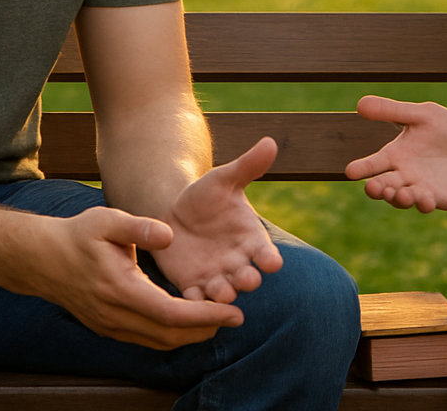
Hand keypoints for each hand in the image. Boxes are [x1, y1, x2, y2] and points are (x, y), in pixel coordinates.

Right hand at [34, 205, 244, 348]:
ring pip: (158, 341)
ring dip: (190, 336)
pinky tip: (188, 321)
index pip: (169, 313)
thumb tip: (171, 235)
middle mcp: (115, 315)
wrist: (41, 259)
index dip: (204, 316)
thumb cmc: (77, 235)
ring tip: (219, 321)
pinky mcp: (108, 328)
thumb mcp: (106, 220)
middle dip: (205, 329)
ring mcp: (110, 326)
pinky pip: (146, 339)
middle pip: (169, 335)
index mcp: (120, 289)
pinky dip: (171, 334)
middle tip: (236, 318)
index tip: (232, 312)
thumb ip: (140, 227)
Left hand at [153, 137, 283, 304]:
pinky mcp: (192, 286)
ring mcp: (216, 276)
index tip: (272, 262)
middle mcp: (238, 262)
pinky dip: (195, 304)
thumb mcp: (223, 179)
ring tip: (220, 292)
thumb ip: (247, 166)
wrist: (174, 212)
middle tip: (247, 279)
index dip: (269, 258)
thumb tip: (271, 142)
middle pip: (248, 276)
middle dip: (248, 280)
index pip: (266, 252)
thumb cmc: (205, 196)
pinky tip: (191, 302)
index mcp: (251, 238)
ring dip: (223, 295)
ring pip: (224, 292)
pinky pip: (195, 300)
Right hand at [344, 96, 446, 211]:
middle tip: (373, 187)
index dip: (361, 168)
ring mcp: (421, 190)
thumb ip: (393, 111)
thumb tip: (360, 103)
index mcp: (396, 156)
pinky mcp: (440, 199)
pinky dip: (424, 204)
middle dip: (377, 189)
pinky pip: (427, 204)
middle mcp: (404, 176)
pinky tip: (425, 199)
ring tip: (402, 193)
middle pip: (383, 186)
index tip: (351, 171)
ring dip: (399, 198)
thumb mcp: (422, 115)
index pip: (373, 164)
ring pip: (403, 198)